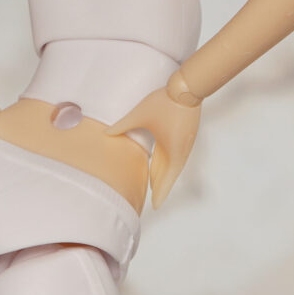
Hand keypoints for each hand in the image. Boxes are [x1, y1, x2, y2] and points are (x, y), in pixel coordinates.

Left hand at [106, 85, 200, 208]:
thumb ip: (122, 125)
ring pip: (172, 164)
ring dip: (163, 174)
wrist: (187, 88)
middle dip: (160, 186)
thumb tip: (106, 134)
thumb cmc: (165, 102)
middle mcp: (181, 150)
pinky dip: (167, 163)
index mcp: (172, 151)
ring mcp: (184, 143)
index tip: (156, 206)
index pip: (166, 179)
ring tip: (153, 184)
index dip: (160, 193)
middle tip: (152, 199)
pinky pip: (175, 155)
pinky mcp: (185, 135)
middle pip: (168, 174)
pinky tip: (161, 163)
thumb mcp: (140, 114)